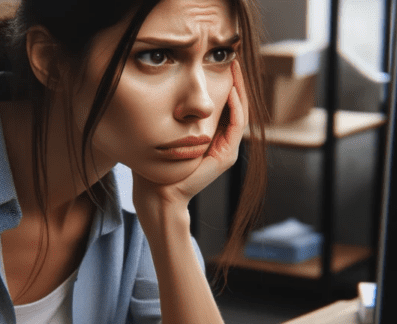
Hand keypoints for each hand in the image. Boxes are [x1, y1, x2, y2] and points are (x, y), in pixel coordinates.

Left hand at [132, 60, 248, 220]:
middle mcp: (222, 142)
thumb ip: (171, 113)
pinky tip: (230, 90)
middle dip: (236, 81)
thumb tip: (163, 87)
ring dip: (239, 89)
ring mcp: (227, 150)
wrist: (159, 191)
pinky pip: (236, 126)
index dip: (226, 82)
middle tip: (233, 57)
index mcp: (211, 135)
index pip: (225, 103)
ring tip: (235, 67)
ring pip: (240, 112)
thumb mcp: (166, 130)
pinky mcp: (226, 157)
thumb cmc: (156, 162)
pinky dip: (235, 107)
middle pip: (236, 104)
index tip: (220, 61)